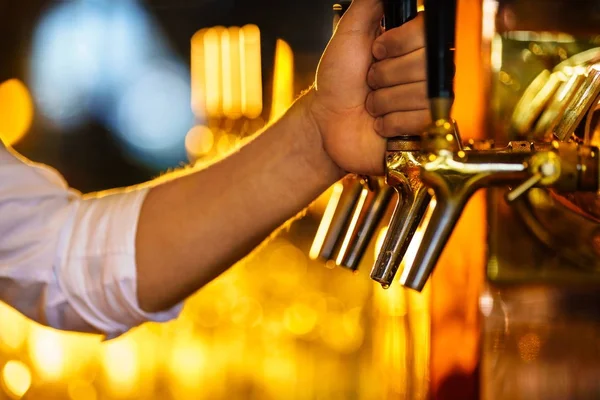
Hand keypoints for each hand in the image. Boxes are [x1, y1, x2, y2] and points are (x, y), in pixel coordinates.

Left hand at [308, 0, 428, 174]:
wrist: (328, 121)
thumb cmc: (338, 80)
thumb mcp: (349, 34)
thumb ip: (368, 5)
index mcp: (413, 44)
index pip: (426, 33)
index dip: (396, 44)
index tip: (376, 52)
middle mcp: (425, 69)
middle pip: (423, 65)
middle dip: (384, 76)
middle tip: (369, 82)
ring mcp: (427, 98)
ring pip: (419, 94)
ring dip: (384, 101)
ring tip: (371, 104)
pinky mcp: (424, 126)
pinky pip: (418, 119)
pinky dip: (391, 122)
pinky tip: (380, 122)